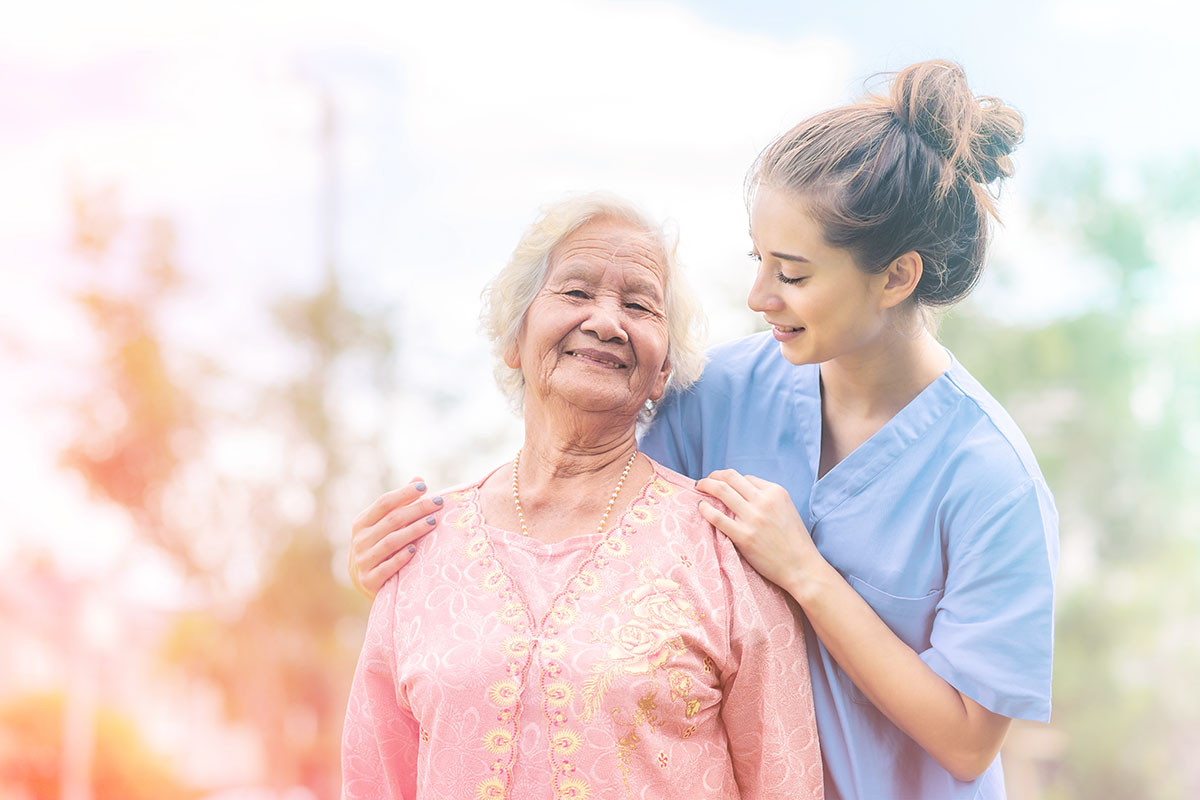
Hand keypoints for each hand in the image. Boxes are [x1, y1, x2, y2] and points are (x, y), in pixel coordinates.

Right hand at [349, 476, 443, 598]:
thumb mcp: (384, 525)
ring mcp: (363, 560)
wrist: (366, 583)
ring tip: (433, 522)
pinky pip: (387, 567)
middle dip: (417, 509)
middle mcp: (360, 540)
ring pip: (391, 541)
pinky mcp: (369, 580)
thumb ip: (400, 504)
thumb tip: (419, 479)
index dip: (404, 493)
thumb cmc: (380, 546)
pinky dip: (401, 558)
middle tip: (439, 502)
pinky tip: (415, 550)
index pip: (383, 502)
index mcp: (362, 522)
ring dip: (414, 530)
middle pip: (392, 520)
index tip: (424, 487)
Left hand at [696, 469, 820, 593]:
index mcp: (776, 492)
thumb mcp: (786, 510)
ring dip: (706, 485)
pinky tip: (701, 507)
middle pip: (731, 478)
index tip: (724, 485)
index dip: (733, 481)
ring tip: (699, 487)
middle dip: (714, 476)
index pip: (746, 478)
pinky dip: (705, 508)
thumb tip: (742, 494)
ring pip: (722, 491)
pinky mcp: (744, 536)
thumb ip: (767, 499)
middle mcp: (764, 501)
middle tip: (705, 481)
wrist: (801, 568)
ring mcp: (753, 518)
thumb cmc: (794, 542)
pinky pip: (717, 517)